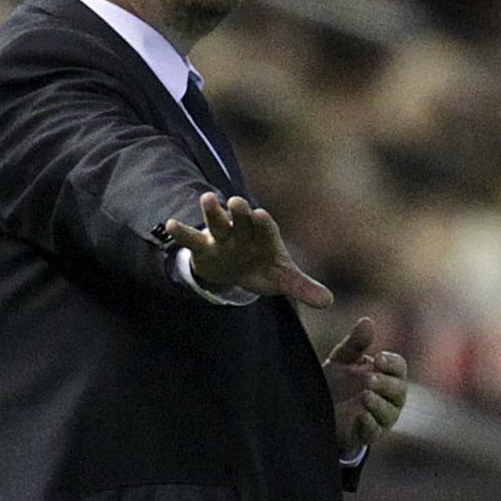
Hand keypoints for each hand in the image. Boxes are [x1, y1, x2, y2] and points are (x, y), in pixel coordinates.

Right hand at [162, 193, 332, 307]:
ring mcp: (222, 238)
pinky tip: (171, 224)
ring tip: (207, 198)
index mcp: (265, 237)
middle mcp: (244, 232)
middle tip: (238, 201)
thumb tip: (329, 302)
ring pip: (217, 222)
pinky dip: (182, 232)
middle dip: (240, 212)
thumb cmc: (264, 268)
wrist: (237, 269)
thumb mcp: (284, 279)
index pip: (266, 229)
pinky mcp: (203, 247)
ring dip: (212, 212)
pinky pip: (191, 239)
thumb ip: (303, 287)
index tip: (260, 215)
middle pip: (242, 219)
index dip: (262, 224)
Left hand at [323, 317, 407, 453]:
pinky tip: (361, 415)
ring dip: (378, 404)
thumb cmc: (338, 380)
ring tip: (365, 396)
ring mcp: (381, 417)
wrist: (318, 409)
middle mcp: (390, 396)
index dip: (391, 363)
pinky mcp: (368, 435)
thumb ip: (356, 342)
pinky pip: (374, 432)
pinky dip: (370, 424)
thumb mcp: (343, 358)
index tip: (379, 359)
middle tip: (369, 379)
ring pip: (389, 412)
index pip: (399, 367)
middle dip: (385, 384)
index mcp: (387, 374)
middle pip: (399, 390)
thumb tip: (367, 320)